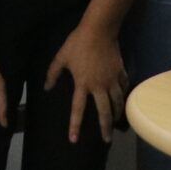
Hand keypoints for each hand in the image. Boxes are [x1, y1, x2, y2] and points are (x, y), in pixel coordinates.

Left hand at [45, 22, 129, 142]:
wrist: (99, 30)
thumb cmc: (77, 43)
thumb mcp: (61, 58)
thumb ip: (53, 73)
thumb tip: (46, 88)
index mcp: (82, 84)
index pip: (77, 109)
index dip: (75, 125)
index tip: (74, 139)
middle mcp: (99, 86)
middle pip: (104, 112)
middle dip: (105, 128)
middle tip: (106, 139)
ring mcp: (112, 80)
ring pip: (118, 103)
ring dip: (117, 115)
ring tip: (116, 124)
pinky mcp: (120, 73)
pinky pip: (124, 89)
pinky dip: (124, 98)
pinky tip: (123, 102)